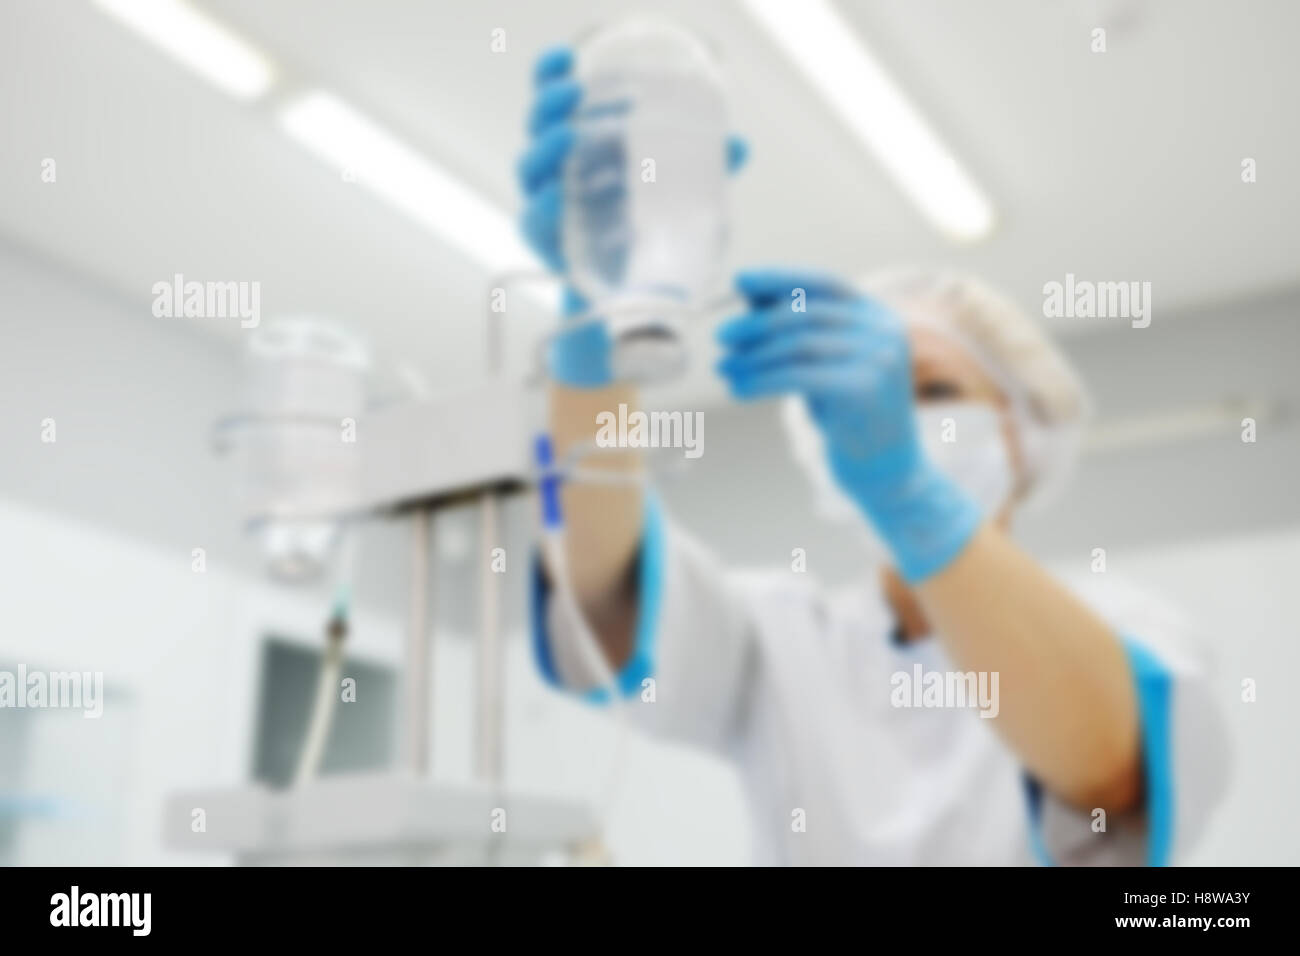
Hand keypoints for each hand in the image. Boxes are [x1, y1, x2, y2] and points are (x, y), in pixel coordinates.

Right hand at [517, 46, 747, 386]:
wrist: (629, 305)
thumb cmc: (645, 240)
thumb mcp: (675, 201)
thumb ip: (702, 172)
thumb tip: (739, 145)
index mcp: (582, 152)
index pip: (557, 104)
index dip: (553, 75)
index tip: (566, 54)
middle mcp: (558, 174)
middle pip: (538, 128)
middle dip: (550, 104)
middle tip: (575, 91)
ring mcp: (549, 210)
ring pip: (530, 171)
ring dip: (546, 149)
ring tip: (568, 136)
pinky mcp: (550, 248)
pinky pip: (535, 223)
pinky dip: (544, 207)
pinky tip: (558, 196)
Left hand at [716, 269, 980, 581]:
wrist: (889, 473)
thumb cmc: (850, 417)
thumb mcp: (825, 365)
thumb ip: (799, 333)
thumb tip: (747, 300)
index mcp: (878, 316)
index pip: (823, 284)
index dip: (779, 279)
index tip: (739, 282)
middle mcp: (883, 331)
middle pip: (805, 312)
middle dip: (756, 323)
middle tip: (721, 337)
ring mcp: (878, 358)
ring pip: (797, 344)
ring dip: (753, 356)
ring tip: (724, 370)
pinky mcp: (863, 388)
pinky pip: (798, 375)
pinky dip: (761, 380)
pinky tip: (738, 390)